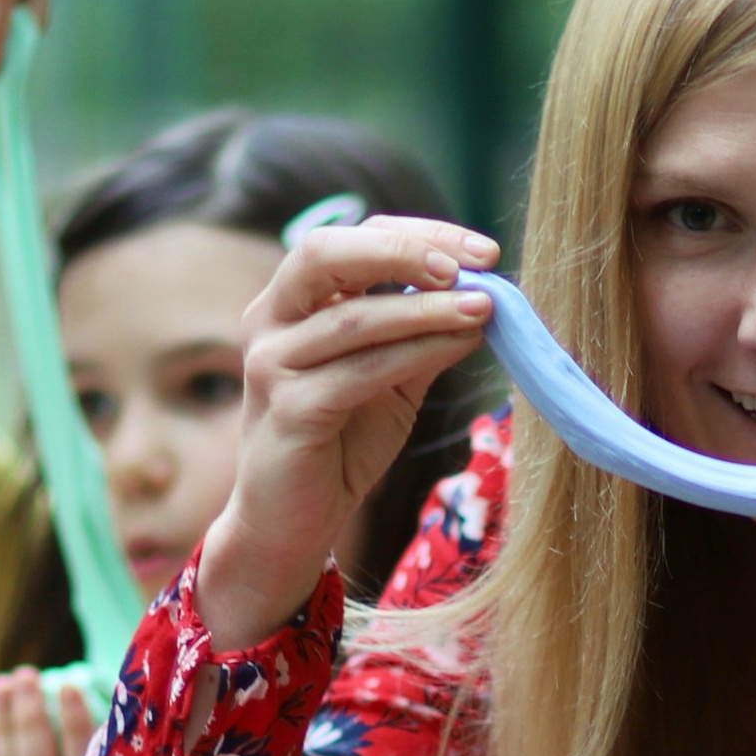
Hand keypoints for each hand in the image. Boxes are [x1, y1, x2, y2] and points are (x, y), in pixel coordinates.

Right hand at [194, 219, 496, 649]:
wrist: (292, 520)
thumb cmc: (341, 441)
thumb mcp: (392, 378)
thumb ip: (423, 336)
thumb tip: (484, 297)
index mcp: (294, 300)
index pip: (354, 239)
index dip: (420, 235)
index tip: (484, 252)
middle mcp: (270, 320)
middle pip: (327, 253)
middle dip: (406, 251)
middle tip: (475, 264)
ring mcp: (272, 364)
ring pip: (352, 316)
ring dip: (426, 309)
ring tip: (485, 308)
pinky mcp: (286, 410)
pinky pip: (359, 371)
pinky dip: (416, 353)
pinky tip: (460, 346)